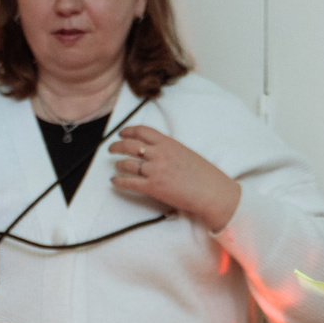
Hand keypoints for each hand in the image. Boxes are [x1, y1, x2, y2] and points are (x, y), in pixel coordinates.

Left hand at [111, 125, 242, 233]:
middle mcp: (159, 154)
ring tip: (116, 166)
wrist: (211, 191)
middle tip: (111, 148)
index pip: (142, 131)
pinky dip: (118, 181)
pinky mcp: (153, 187)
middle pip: (130, 145)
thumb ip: (169, 149)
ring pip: (127, 163)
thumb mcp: (185, 152)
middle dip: (117, 146)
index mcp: (168, 143)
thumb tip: (155, 151)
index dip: (128, 131)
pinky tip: (114, 180)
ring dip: (118, 164)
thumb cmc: (203, 174)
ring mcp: (155, 170)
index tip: (122, 133)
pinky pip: (129, 182)